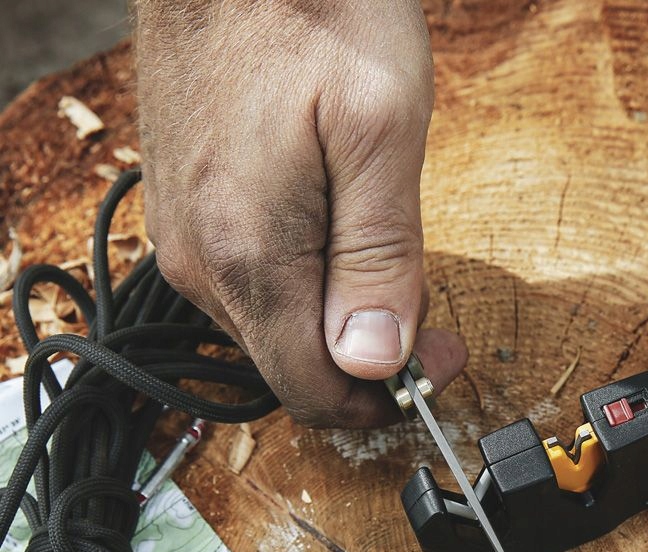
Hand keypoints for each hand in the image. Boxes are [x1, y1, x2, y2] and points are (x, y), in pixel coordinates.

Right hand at [132, 0, 465, 425]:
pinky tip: (343, 232)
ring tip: (391, 259)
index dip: (386, 398)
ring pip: (275, 327)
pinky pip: (253, 282)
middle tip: (432, 312)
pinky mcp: (190, 210)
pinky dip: (308, 282)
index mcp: (250, 255)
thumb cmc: (317, 16)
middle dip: (370, 358)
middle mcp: (202, 262)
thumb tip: (375, 363)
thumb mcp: (382, 134)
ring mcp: (187, 237)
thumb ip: (380, 260)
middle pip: (294, 366)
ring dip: (340, 318)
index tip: (440, 362)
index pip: (314, 391)